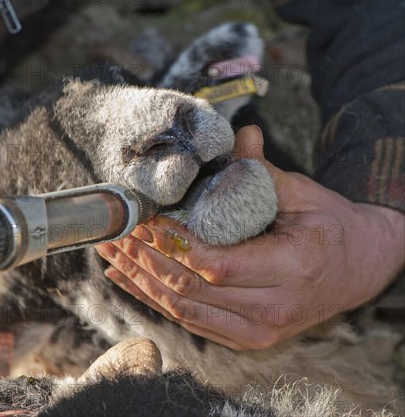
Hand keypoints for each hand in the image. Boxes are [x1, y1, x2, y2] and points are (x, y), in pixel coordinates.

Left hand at [96, 126, 404, 349]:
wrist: (361, 269)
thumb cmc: (331, 227)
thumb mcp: (305, 195)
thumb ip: (265, 172)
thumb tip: (242, 134)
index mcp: (292, 268)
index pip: (216, 264)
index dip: (173, 244)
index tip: (145, 221)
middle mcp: (274, 308)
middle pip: (192, 290)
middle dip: (146, 260)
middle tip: (116, 234)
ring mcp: (259, 331)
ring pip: (184, 311)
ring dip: (142, 282)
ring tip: (111, 256)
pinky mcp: (247, 338)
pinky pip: (192, 321)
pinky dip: (156, 300)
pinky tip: (128, 281)